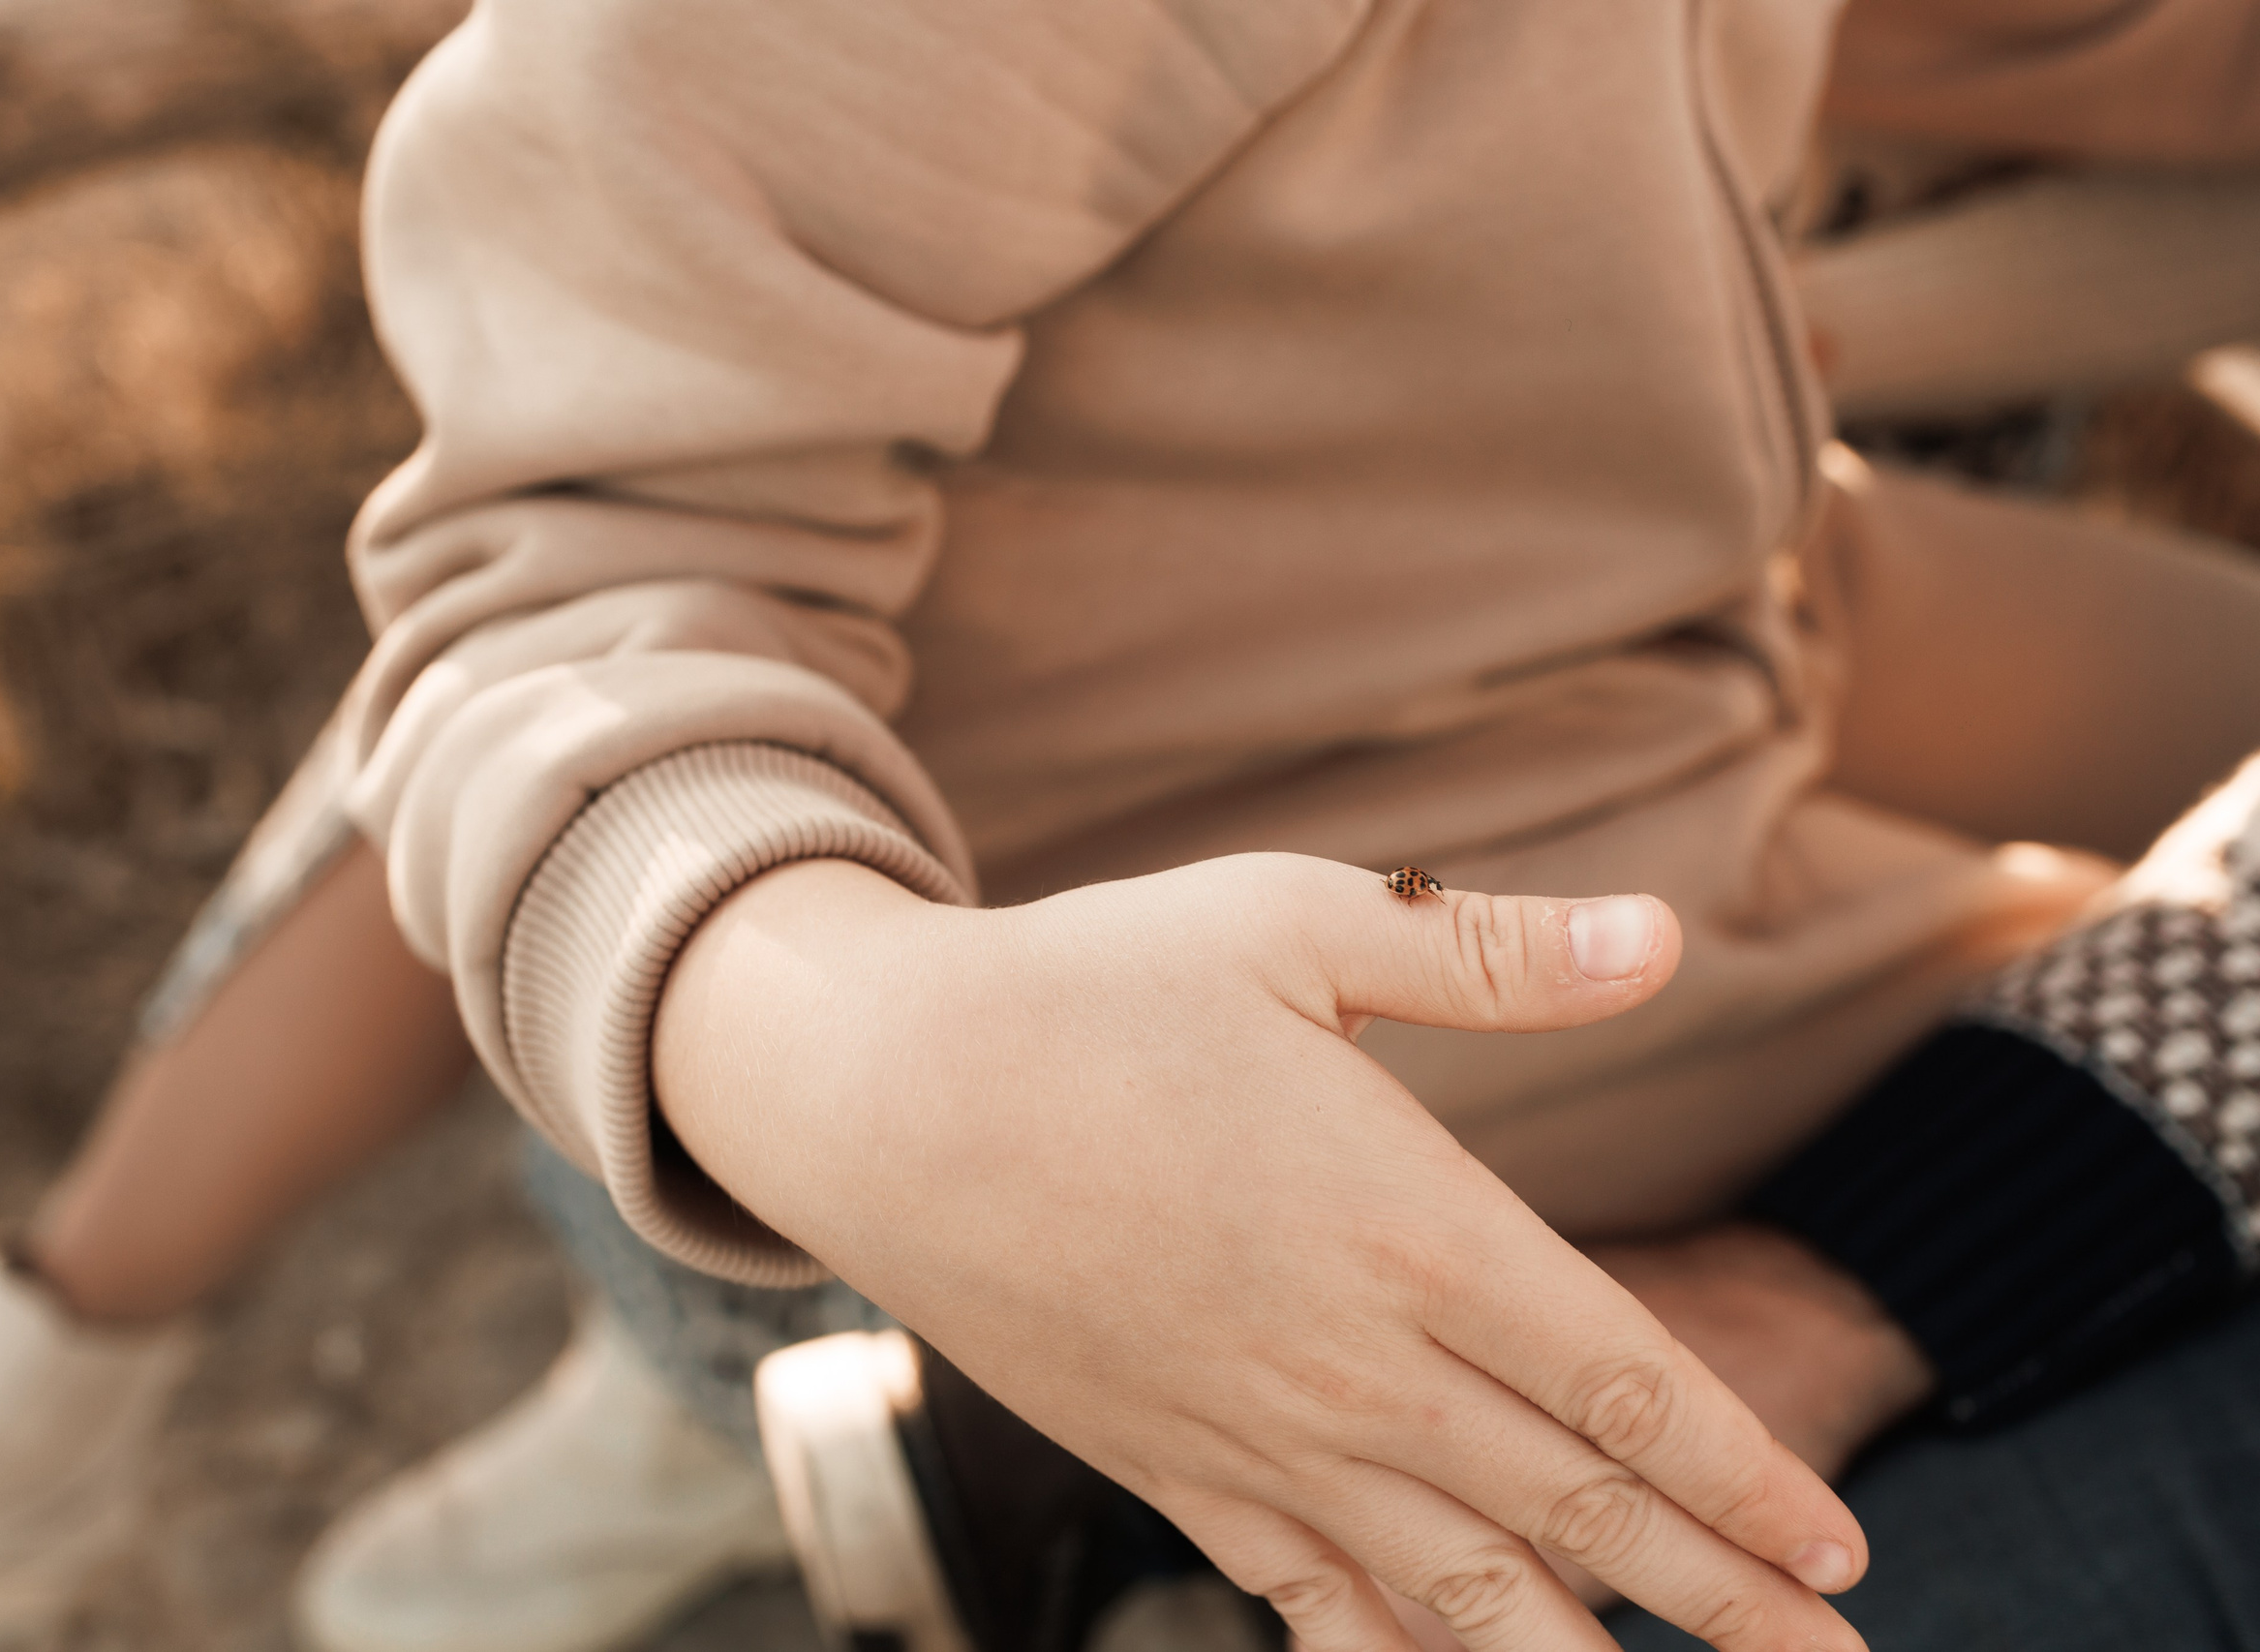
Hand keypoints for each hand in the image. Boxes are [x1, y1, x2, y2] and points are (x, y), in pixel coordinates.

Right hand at [656, 853, 1869, 1651]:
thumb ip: (1490, 954)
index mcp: (1409, 1224)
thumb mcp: (1293, 924)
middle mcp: (1353, 1361)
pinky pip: (1312, 1603)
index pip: (1626, 1384)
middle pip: (1578, 1511)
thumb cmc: (1089, 989)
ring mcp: (1259, 1435)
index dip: (1743, 1476)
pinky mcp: (1171, 1467)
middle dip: (1723, 1597)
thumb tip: (1662, 937)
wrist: (876, 1094)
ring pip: (1462, 1592)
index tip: (1835, 1542)